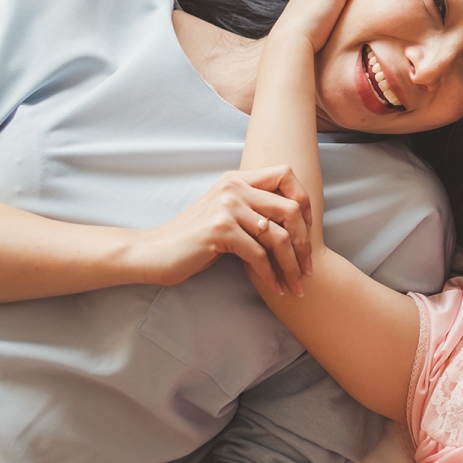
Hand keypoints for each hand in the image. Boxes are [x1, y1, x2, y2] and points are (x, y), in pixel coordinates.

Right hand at [132, 166, 313, 295]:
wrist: (153, 252)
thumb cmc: (195, 239)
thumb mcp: (227, 214)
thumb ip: (254, 209)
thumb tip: (298, 222)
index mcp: (238, 179)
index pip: (286, 174)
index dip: (304, 200)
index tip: (309, 228)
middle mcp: (234, 187)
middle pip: (290, 209)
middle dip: (304, 242)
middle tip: (308, 268)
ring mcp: (227, 207)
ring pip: (279, 236)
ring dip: (291, 266)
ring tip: (296, 286)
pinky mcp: (220, 231)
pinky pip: (259, 255)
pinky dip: (271, 275)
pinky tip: (275, 288)